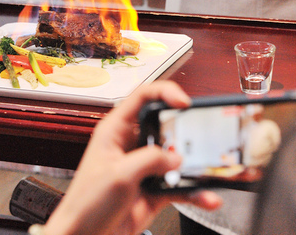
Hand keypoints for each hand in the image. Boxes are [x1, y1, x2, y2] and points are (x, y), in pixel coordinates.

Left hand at [42, 81, 222, 234]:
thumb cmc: (85, 204)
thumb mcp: (119, 175)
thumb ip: (150, 160)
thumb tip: (176, 156)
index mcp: (115, 130)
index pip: (142, 97)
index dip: (165, 92)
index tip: (184, 101)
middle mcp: (131, 145)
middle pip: (165, 125)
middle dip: (186, 130)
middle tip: (201, 137)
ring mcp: (144, 168)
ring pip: (177, 158)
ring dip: (195, 166)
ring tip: (209, 170)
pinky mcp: (154, 190)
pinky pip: (181, 186)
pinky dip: (195, 191)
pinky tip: (207, 197)